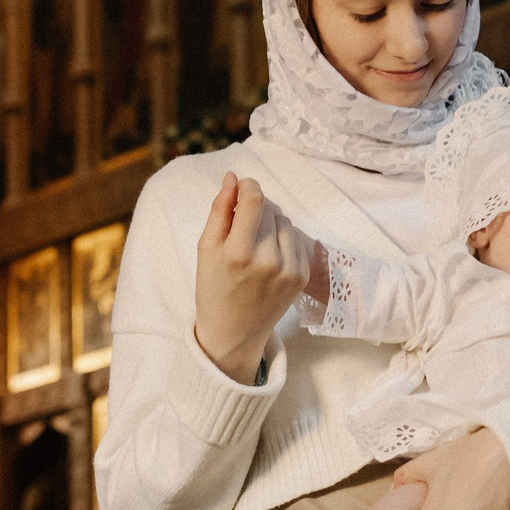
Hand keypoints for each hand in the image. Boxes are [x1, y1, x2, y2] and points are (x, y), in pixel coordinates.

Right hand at [192, 173, 312, 382]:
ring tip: (253, 244)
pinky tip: (267, 257)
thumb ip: (219, 210)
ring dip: (270, 223)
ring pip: (285, 221)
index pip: (255, 200)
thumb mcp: (206, 249)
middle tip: (240, 226)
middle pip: (269, 208)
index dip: (248, 186)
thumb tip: (232, 177)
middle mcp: (269, 261)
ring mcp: (290, 270)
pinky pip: (296, 240)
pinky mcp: (303, 276)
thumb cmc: (213, 288)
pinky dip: (282, 240)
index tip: (241, 188)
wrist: (234, 332)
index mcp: (240, 254)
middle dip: (255, 207)